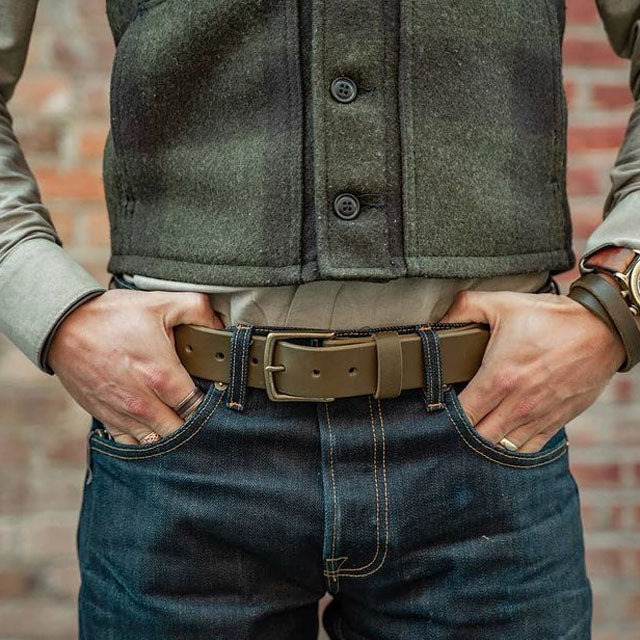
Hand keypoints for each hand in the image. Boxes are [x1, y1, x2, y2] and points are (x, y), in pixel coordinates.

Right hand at [47, 289, 222, 443]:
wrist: (63, 327)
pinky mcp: (107, 420)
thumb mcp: (161, 302)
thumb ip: (198, 310)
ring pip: (160, 444)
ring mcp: (123, 415)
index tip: (217, 398)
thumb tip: (220, 328)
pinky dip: (148, 442)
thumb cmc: (113, 316)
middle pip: (182, 432)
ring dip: (174, 436)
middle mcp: (143, 402)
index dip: (213, 406)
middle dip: (197, 426)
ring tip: (183, 420)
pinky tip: (158, 428)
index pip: (199, 407)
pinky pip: (134, 446)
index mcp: (161, 375)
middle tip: (205, 411)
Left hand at [440, 291, 624, 452]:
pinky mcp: (555, 421)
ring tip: (474, 429)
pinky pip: (527, 449)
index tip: (438, 408)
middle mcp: (518, 403)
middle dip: (461, 434)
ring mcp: (538, 416)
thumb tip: (440, 319)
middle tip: (452, 422)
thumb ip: (465, 307)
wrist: (602, 329)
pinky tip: (501, 435)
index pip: (462, 414)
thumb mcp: (503, 303)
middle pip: (478, 438)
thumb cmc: (551, 318)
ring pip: (501, 447)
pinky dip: (510, 447)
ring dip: (485, 443)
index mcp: (499, 378)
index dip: (445, 416)